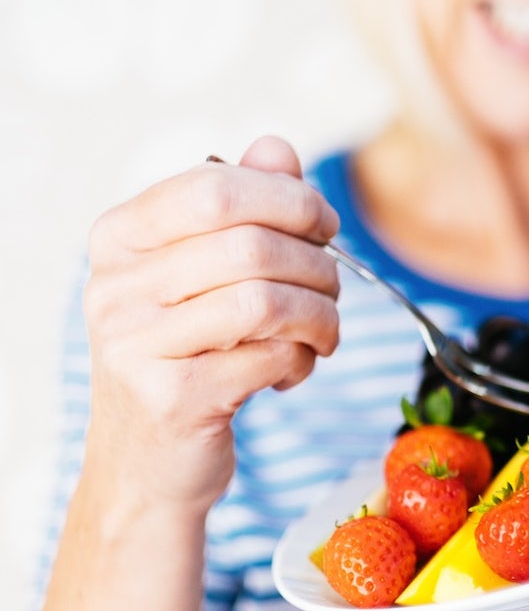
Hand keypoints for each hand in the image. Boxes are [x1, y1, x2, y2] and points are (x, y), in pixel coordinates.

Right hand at [82, 135, 340, 512]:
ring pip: (267, 302)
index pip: (217, 188)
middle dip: (317, 267)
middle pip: (252, 245)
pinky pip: (271, 357)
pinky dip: (301, 361)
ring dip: (320, 317)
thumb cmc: (188, 353)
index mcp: (119, 238)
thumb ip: (242, 205)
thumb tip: (277, 147)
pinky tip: (291, 371)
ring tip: (322, 334)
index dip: (289, 199)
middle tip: (332, 291)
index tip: (323, 226)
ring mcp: (136, 344)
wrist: (149, 463)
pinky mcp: (172, 398)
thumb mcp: (205, 274)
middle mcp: (115, 286)